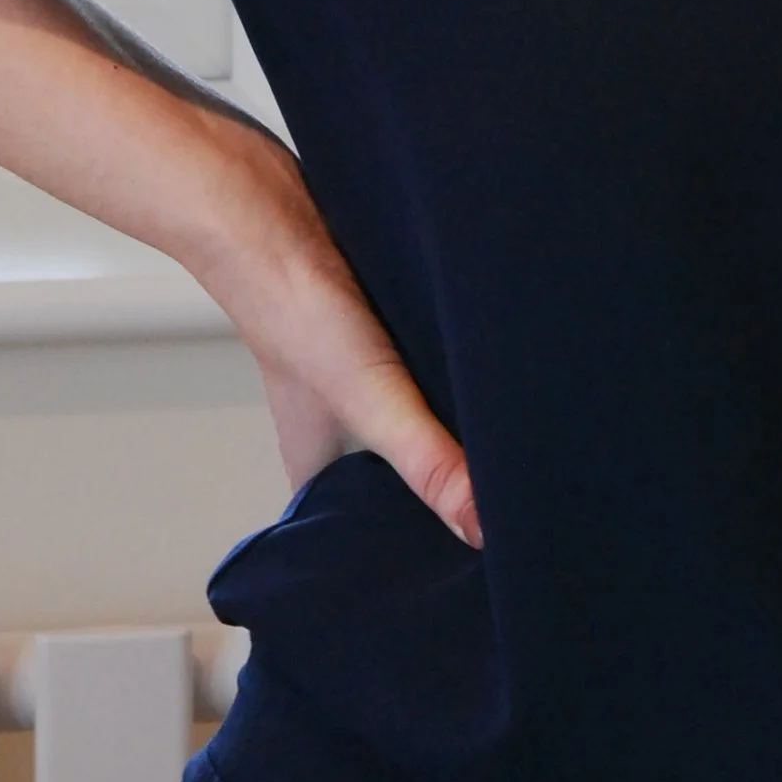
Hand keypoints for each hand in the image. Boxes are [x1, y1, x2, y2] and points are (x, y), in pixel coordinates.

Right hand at [190, 124, 481, 547]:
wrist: (268, 209)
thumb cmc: (291, 308)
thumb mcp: (370, 400)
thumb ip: (426, 460)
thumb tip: (487, 525)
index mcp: (319, 467)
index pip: (361, 534)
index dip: (403, 554)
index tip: (461, 572)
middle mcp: (338, 426)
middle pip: (394, 480)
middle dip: (440, 494)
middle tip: (508, 512)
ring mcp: (358, 376)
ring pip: (415, 421)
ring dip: (452, 429)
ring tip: (514, 449)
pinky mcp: (381, 328)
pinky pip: (426, 367)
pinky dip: (453, 373)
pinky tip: (492, 371)